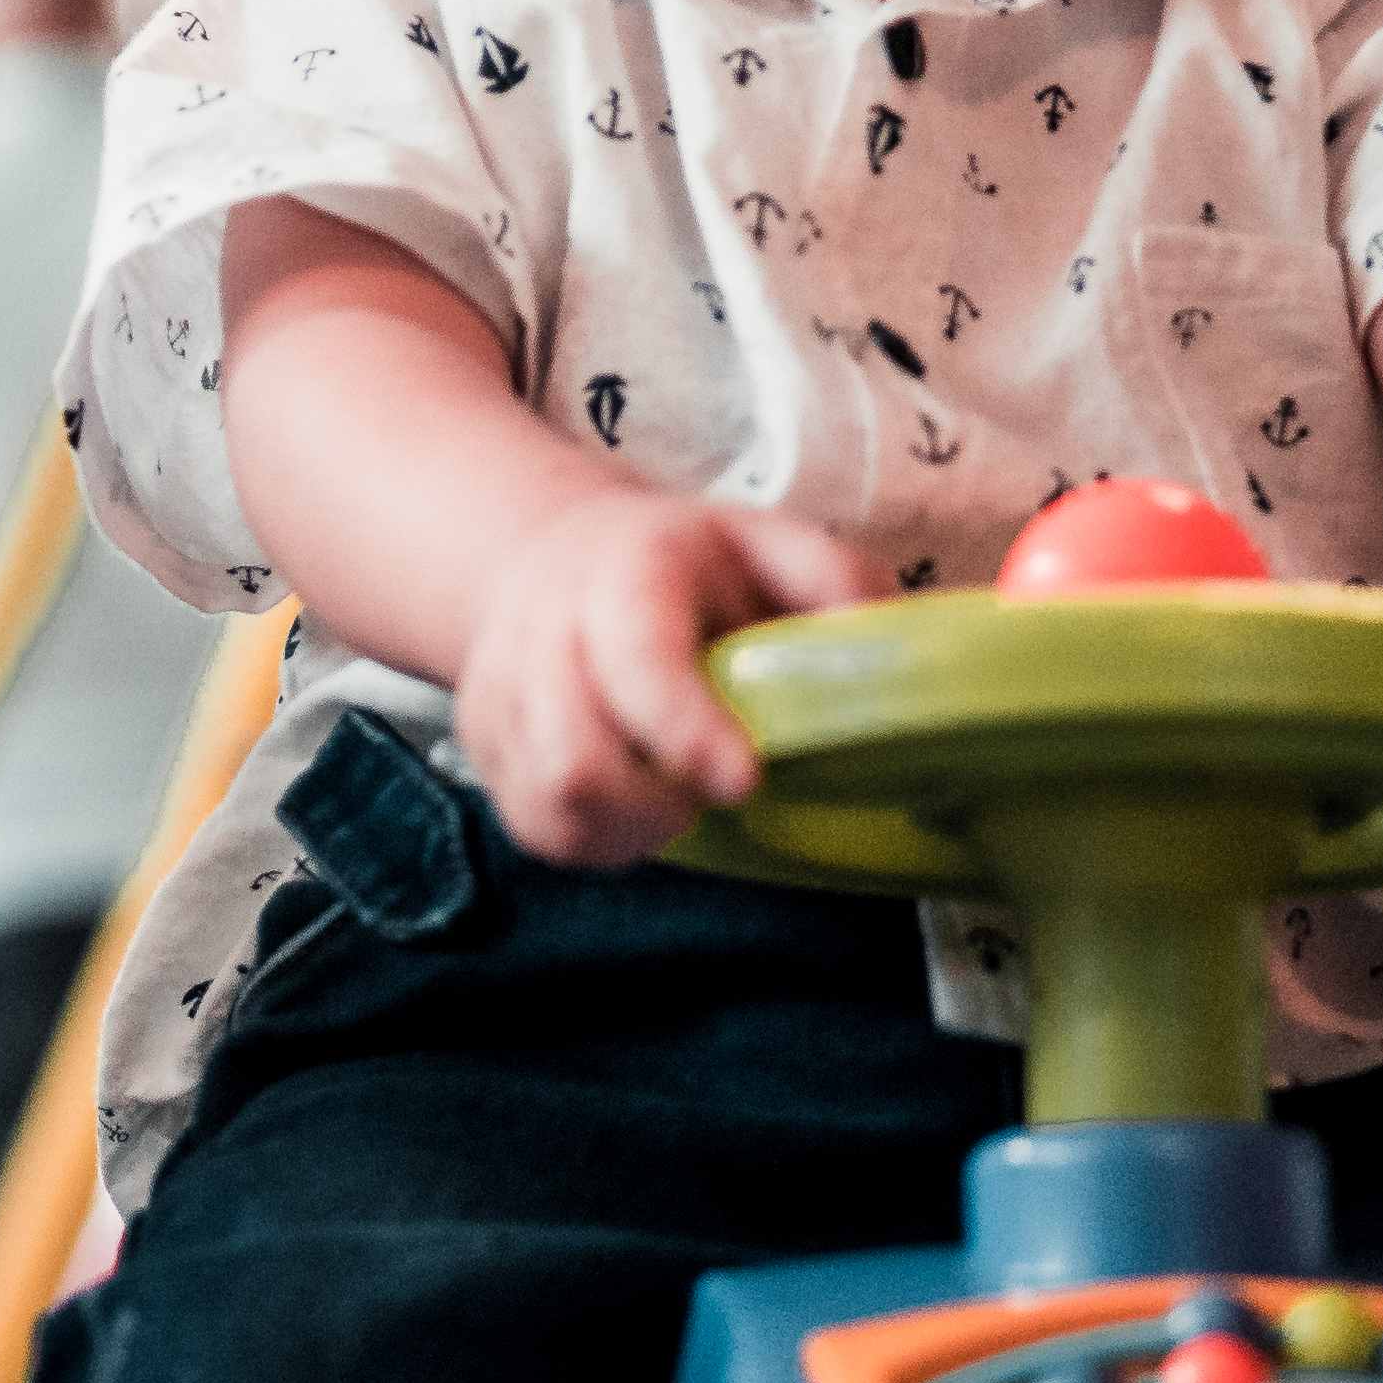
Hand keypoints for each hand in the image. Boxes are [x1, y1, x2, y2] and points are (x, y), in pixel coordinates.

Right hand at [448, 485, 875, 865]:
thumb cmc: (681, 565)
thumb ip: (837, 586)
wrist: (548, 554)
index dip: (685, 730)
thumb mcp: (769, 543)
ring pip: (551, 805)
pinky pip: (535, 828)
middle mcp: (545, 627)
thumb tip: (899, 657)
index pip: (636, 657)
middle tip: (717, 788)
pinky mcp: (484, 744)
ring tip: (679, 797)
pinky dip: (597, 839)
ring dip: (632, 827)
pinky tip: (637, 805)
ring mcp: (501, 690)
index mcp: (627, 570)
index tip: (744, 780)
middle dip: (660, 803)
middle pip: (575, 758)